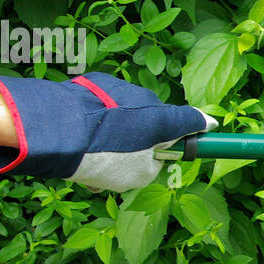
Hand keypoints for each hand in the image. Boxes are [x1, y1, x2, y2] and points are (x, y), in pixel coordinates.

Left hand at [0, 72, 215, 190]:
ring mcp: (115, 89)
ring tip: (93, 169)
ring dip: (115, 141)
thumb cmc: (103, 156)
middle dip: (143, 144)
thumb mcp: (137, 176)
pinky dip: (97, 129)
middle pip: (153, 123)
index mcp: (162, 118)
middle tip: (125, 170)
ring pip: (124, 120)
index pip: (193, 121)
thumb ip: (154, 167)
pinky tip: (79, 150)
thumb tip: (150, 158)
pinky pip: (103, 112)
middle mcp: (144, 98)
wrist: (53, 130)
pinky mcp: (89, 87)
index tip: (211, 129)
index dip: (202, 128)